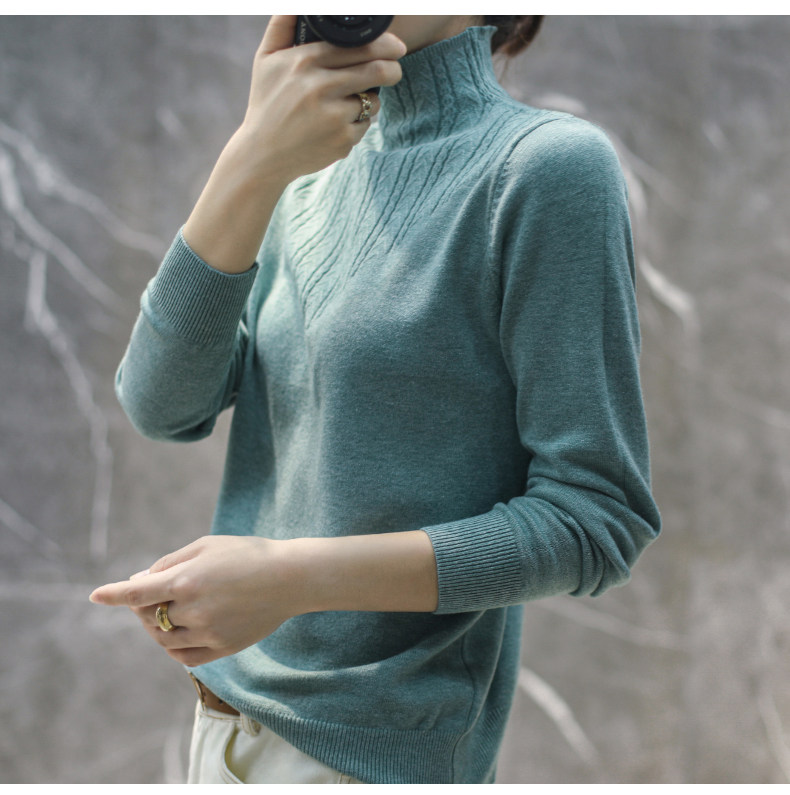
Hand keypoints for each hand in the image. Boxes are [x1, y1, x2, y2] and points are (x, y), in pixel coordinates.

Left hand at [89, 535, 300, 666]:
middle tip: (152, 592)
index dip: (112, 594)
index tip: (95, 595)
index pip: (136, 593)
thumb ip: (171, 562)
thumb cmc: (248, 554)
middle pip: (148, 616)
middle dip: (142, 605)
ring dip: (156, 625)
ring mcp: (208, 632)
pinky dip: (173, 645)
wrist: (290, 578)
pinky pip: (184, 656)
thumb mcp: (207, 546)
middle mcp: (194, 609)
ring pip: (163, 638)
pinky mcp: (222, 648)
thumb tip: (139, 580)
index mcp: (187, 579)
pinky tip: (180, 631)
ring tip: (168, 609)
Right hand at [237, 15, 406, 183]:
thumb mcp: (266, 59)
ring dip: (371, 99)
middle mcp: (320, 87)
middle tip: (395, 70)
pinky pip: (365, 125)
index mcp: (305, 61)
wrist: (262, 154)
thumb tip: (300, 4)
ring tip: (353, 101)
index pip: (358, 46)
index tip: (397, 47)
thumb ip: (282, 24)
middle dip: (393, 69)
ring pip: (372, 100)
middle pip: (375, 71)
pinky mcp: (341, 141)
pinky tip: (339, 125)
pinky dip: (359, 123)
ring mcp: (333, 116)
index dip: (385, 45)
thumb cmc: (267, 102)